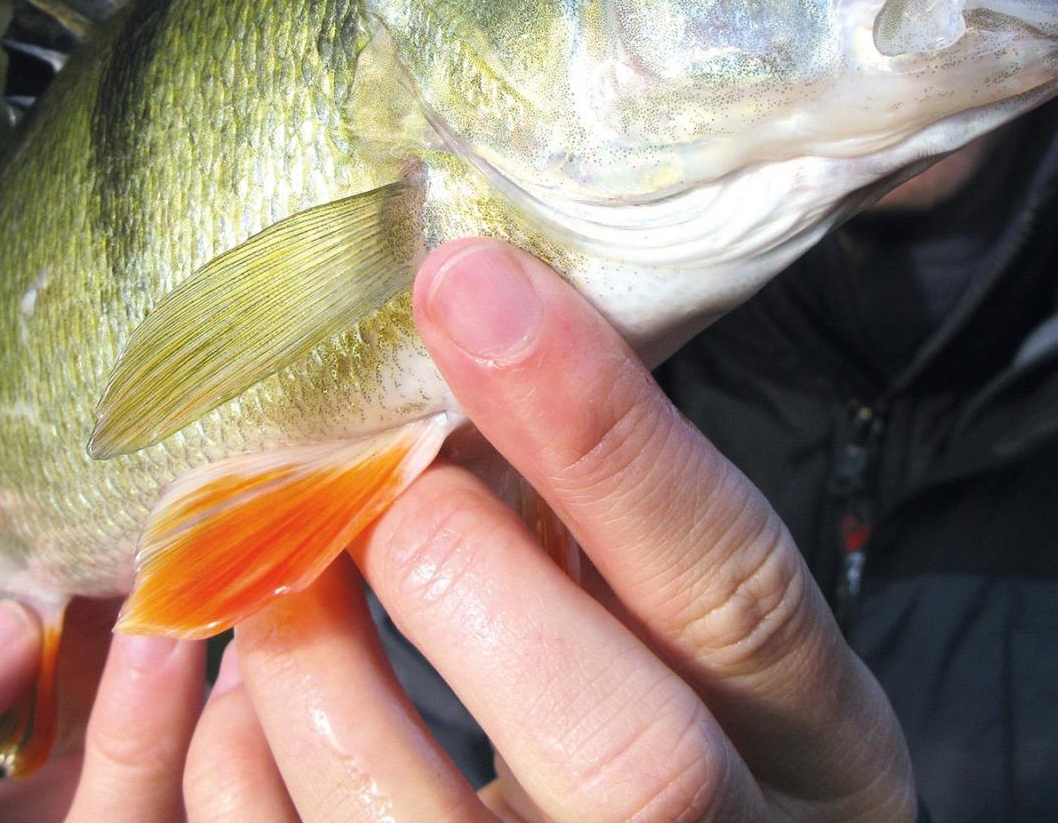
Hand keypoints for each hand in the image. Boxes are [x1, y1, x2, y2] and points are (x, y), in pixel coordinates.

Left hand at [185, 238, 916, 821]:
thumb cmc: (680, 725)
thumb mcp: (693, 623)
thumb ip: (613, 519)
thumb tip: (467, 330)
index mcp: (819, 744)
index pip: (737, 590)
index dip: (603, 436)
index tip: (465, 286)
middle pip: (632, 764)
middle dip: (463, 579)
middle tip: (370, 482)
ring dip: (314, 670)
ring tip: (278, 574)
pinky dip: (238, 771)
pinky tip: (244, 693)